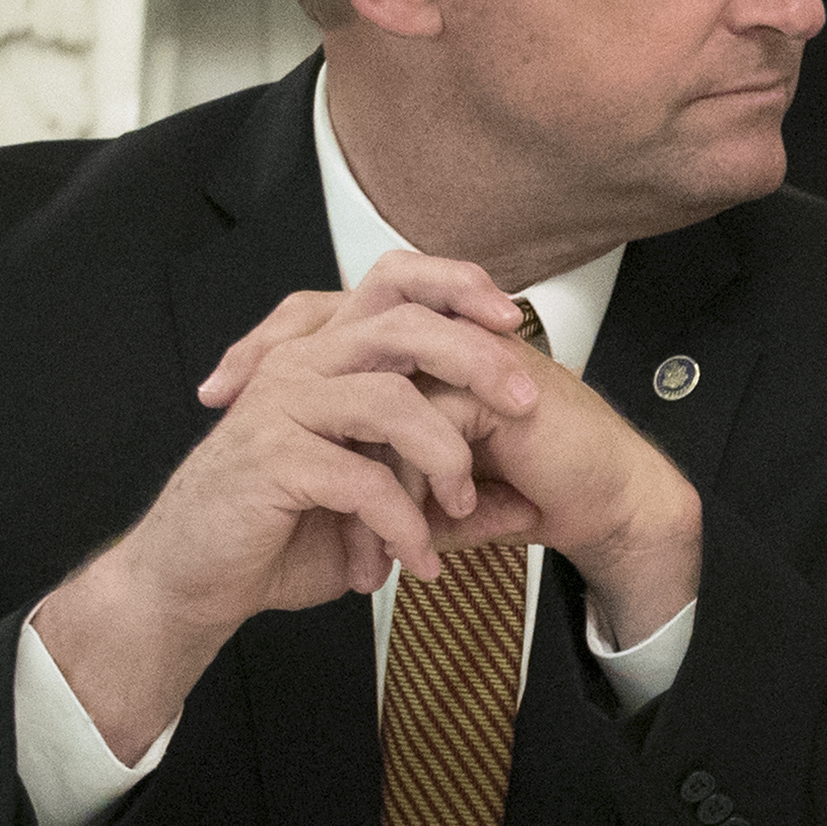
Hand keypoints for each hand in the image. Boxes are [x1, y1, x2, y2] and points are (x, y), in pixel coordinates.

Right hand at [42, 254, 555, 757]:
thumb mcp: (381, 507)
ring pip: (392, 400)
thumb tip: (528, 504)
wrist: (195, 578)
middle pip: (404, 325)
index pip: (394, 281)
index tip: (514, 319)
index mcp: (328, 356)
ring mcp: (281, 406)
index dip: (457, 286)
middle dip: (477, 360)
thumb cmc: (282, 531)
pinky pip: (363, 479)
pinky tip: (416, 557)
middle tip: (525, 406)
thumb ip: (450, 497)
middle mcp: (303, 366)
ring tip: (460, 508)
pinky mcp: (271, 458)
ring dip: (446, 458)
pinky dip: (404, 523)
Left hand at [210, 256, 704, 636]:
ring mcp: (465, 355)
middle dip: (272, 355)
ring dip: (333, 434)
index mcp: (418, 357)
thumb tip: (330, 507)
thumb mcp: (436, 492)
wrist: (606, 504)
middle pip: (335, 318)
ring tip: (298, 472)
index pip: (329, 324)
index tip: (220, 390)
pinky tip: (378, 506)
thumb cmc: (535, 491)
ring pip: (371, 373)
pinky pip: (420, 416)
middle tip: (225, 398)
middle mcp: (437, 343)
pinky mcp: (493, 383)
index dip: (271, 348)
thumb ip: (388, 480)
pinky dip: (395, 470)